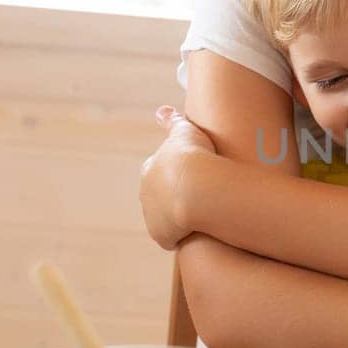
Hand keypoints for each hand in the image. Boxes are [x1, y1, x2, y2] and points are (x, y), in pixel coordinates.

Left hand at [138, 106, 216, 249]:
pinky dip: (182, 235)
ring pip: (164, 219)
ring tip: (202, 217)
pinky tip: (198, 231)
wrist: (198, 189)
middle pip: (159, 198)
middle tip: (200, 197)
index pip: (159, 174)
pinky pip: (171, 237)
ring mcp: (151, 216)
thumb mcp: (185, 132)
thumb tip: (161, 110)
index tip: (194, 176)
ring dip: (178, 219)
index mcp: (149, 169)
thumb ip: (172, 121)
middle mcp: (145, 194)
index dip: (177, 175)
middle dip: (175, 198)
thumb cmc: (195, 156)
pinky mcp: (161, 235)